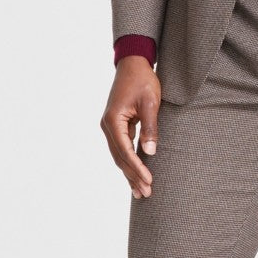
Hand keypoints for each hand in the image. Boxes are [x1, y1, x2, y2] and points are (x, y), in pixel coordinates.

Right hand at [101, 57, 160, 198]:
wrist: (133, 64)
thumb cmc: (142, 80)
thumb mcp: (150, 103)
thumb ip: (149, 128)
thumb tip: (150, 152)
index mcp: (113, 120)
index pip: (125, 151)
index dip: (137, 167)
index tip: (149, 181)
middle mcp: (107, 126)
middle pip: (119, 158)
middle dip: (133, 176)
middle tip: (146, 193)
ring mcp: (110, 127)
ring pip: (119, 156)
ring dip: (130, 173)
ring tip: (140, 191)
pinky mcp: (117, 126)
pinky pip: (122, 149)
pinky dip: (129, 162)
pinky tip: (136, 174)